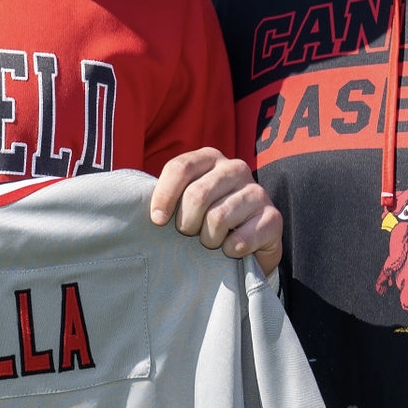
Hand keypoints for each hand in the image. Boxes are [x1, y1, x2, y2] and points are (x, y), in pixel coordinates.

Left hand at [149, 148, 282, 275]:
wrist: (247, 245)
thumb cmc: (205, 219)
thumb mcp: (183, 201)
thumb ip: (165, 195)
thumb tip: (135, 203)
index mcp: (210, 157)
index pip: (180, 167)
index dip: (164, 196)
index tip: (157, 221)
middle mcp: (235, 168)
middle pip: (197, 194)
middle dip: (186, 223)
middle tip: (189, 234)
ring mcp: (257, 192)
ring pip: (218, 218)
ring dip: (208, 240)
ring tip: (211, 241)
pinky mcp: (273, 218)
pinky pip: (241, 239)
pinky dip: (230, 250)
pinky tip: (231, 249)